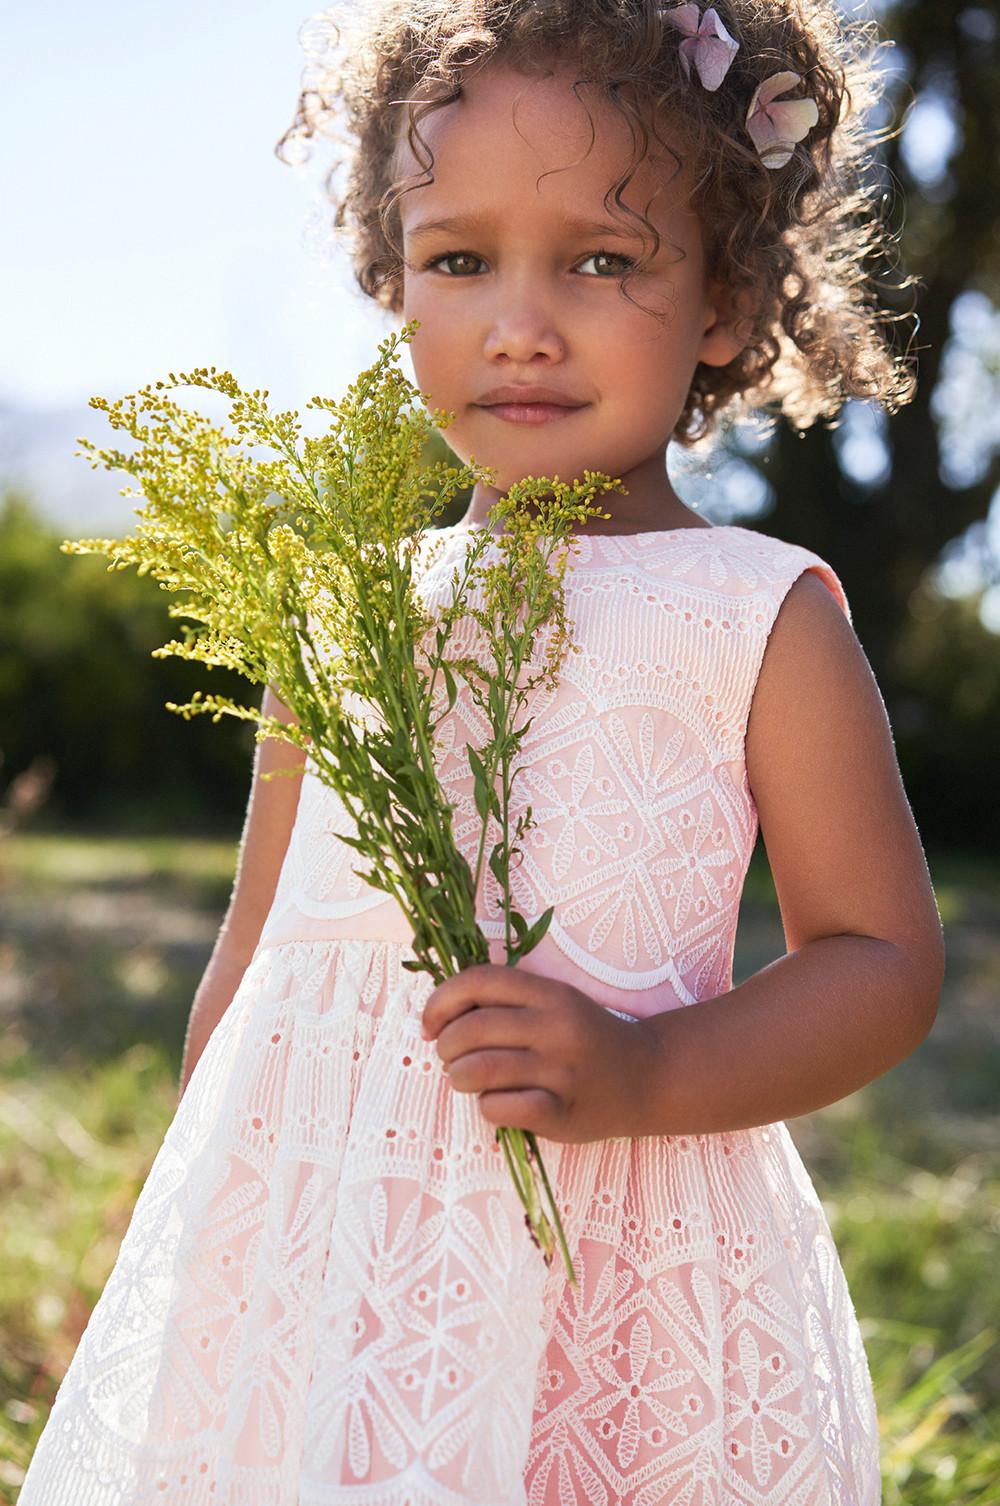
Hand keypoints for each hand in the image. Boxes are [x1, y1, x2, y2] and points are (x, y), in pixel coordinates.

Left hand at [421, 963, 653, 1142]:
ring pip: (477, 1070)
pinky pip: (500, 1109)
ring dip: (459, 1077)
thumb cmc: (585, 1037)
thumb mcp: (554, 1002)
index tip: (428, 1025)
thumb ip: (506, 1000)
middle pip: (469, 1030)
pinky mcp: (561, 1113)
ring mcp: (560, 1072)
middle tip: (449, 1058)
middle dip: (444, 1047)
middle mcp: (555, 1027)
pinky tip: (497, 1103)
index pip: (477, 982)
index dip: (439, 1002)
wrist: (646, 1077)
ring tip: (467, 1079)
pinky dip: (486, 1107)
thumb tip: (438, 1012)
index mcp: (549, 993)